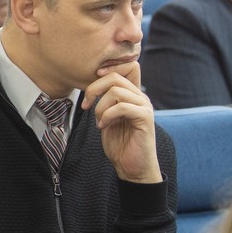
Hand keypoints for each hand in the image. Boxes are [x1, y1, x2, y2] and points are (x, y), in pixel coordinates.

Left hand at [81, 61, 161, 183]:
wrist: (131, 167)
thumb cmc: (119, 143)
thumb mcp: (107, 117)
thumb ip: (106, 101)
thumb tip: (93, 85)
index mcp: (133, 95)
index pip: (130, 66)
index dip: (111, 66)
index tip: (94, 79)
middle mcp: (141, 97)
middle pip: (116, 76)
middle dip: (94, 88)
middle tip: (86, 105)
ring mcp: (144, 107)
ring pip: (117, 91)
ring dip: (100, 106)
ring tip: (98, 121)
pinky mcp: (145, 119)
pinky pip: (122, 107)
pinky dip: (107, 115)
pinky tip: (103, 126)